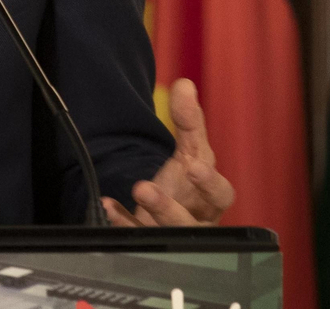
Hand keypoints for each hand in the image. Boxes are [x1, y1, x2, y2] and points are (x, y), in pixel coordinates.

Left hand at [102, 78, 233, 225]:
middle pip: (190, 224)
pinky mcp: (150, 244)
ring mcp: (173, 237)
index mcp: (210, 199)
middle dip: (168, 208)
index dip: (210, 184)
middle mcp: (196, 222)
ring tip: (133, 190)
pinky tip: (108, 207)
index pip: (221, 195)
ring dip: (148, 214)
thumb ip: (188, 121)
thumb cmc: (187, 183)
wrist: (167, 210)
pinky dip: (122, 223)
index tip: (194, 168)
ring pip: (165, 235)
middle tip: (143, 187)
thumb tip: (184, 84)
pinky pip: (136, 239)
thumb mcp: (190, 151)